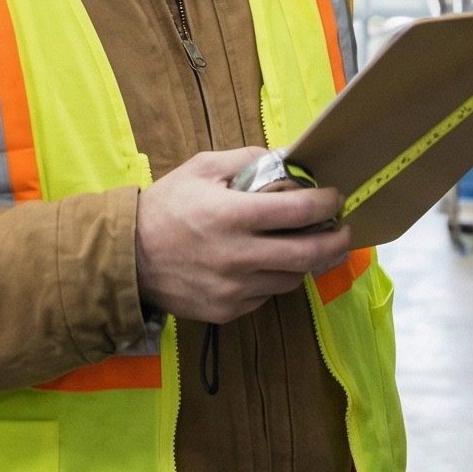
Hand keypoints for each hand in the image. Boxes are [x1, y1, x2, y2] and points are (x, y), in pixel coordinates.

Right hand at [135, 149, 352, 324]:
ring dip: (304, 261)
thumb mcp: (202, 168)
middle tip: (344, 230)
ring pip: (290, 279)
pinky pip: (266, 296)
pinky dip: (273, 279)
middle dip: (335, 241)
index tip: (335, 197)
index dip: (325, 202)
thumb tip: (287, 160)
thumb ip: (247, 160)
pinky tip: (265, 264)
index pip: (298, 210)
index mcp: (232, 215)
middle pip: (307, 254)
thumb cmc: (166, 207)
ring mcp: (234, 288)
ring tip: (305, 245)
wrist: (128, 257)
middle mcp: (237, 256)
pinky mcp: (227, 311)